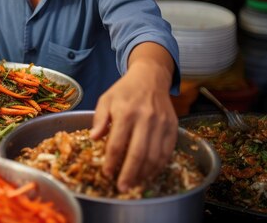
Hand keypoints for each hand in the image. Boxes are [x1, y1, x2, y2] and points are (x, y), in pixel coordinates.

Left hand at [89, 42, 176, 191]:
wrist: (151, 77)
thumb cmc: (124, 90)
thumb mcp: (106, 99)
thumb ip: (99, 119)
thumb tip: (93, 138)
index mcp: (125, 112)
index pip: (118, 143)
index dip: (112, 162)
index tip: (107, 174)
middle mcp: (145, 119)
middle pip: (138, 153)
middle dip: (129, 174)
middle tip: (122, 187)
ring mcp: (161, 124)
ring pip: (155, 156)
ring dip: (144, 174)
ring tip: (134, 183)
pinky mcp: (173, 127)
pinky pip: (167, 152)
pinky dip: (158, 166)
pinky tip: (149, 174)